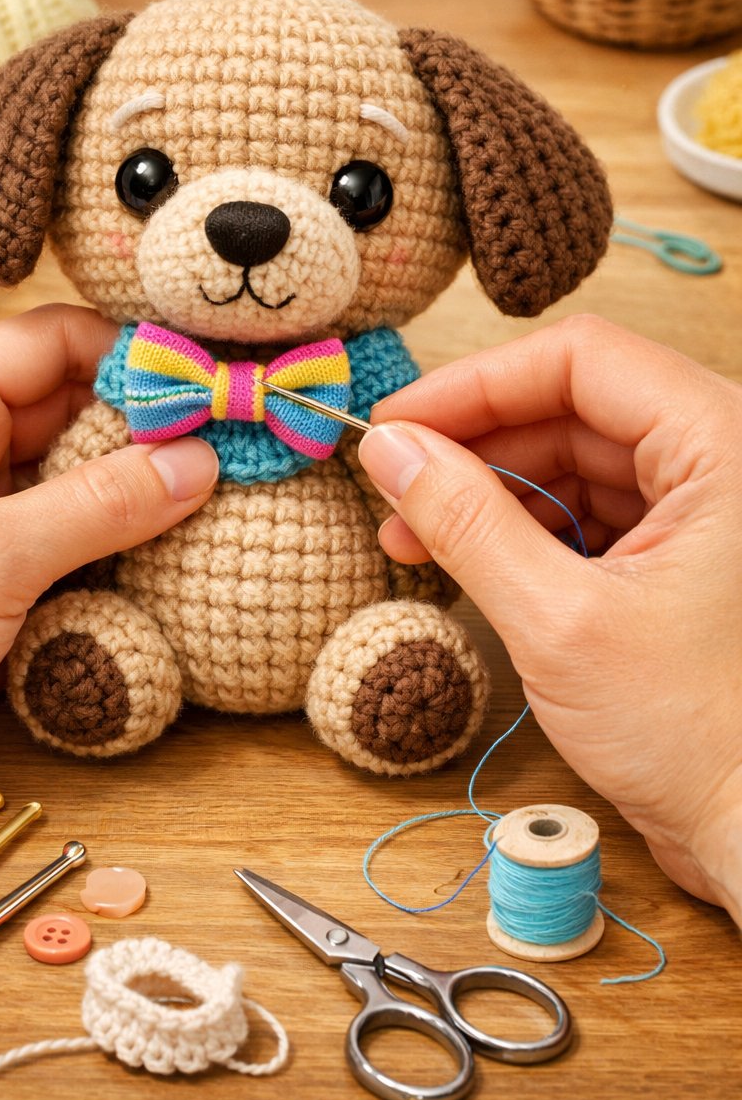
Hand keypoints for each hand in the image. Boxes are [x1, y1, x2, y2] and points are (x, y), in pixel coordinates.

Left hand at [0, 306, 218, 847]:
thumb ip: (102, 504)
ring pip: (77, 483)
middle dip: (150, 429)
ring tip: (227, 502)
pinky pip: (70, 548)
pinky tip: (177, 563)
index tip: (212, 381)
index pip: (52, 343)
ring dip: (140, 497)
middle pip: (73, 412)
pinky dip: (117, 554)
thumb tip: (197, 461)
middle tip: (237, 445)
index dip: (133, 354)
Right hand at [358, 314, 741, 925]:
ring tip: (413, 538)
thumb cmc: (702, 738)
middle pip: (571, 406)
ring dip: (487, 493)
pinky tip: (465, 562)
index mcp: (724, 448)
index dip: (476, 385)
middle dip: (472, 446)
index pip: (582, 361)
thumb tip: (392, 450)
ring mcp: (700, 512)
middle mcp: (719, 464)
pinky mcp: (676, 559)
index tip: (398, 424)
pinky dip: (521, 532)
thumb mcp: (558, 621)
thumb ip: (466, 522)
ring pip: (572, 460)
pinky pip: (586, 512)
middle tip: (391, 486)